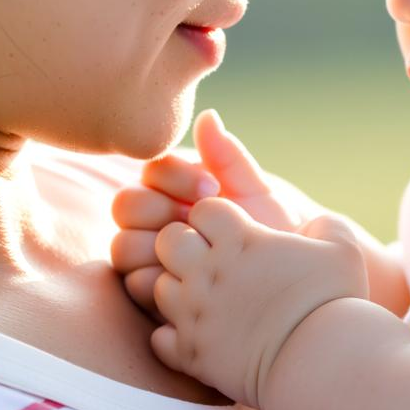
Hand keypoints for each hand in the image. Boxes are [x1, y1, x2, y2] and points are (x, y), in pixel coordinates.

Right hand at [111, 109, 324, 315]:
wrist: (287, 279)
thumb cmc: (272, 231)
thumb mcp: (254, 192)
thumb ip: (228, 158)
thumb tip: (207, 116)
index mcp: (177, 189)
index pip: (152, 170)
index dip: (177, 176)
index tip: (214, 188)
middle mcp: (155, 220)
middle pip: (126, 204)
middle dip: (160, 209)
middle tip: (200, 221)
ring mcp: (149, 257)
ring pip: (123, 245)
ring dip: (157, 246)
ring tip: (199, 250)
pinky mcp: (153, 292)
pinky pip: (134, 283)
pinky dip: (161, 279)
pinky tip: (195, 278)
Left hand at [151, 199, 368, 407]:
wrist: (321, 361)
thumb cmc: (335, 298)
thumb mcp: (341, 245)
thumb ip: (322, 224)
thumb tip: (311, 225)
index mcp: (241, 241)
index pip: (203, 208)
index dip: (218, 215)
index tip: (236, 231)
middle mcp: (209, 273)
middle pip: (168, 239)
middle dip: (185, 242)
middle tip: (211, 258)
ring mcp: (195, 314)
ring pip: (157, 285)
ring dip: (177, 286)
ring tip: (206, 296)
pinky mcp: (191, 354)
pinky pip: (159, 337)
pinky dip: (173, 334)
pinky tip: (200, 332)